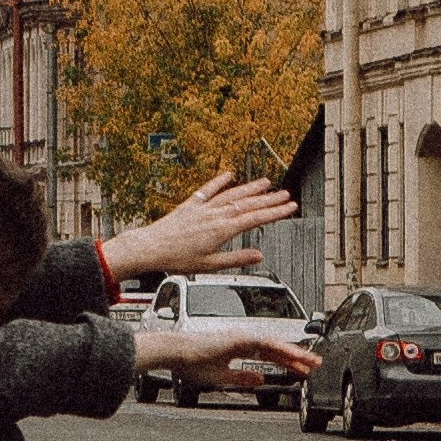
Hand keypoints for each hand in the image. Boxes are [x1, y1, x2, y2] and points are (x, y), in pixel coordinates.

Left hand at [103, 172, 299, 284]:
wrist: (151, 247)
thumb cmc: (177, 258)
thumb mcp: (210, 265)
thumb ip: (236, 258)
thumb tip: (258, 256)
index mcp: (222, 230)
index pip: (256, 218)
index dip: (275, 212)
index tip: (290, 207)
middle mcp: (215, 215)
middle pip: (248, 203)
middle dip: (269, 199)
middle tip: (286, 194)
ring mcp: (203, 208)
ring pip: (232, 194)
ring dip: (250, 188)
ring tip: (266, 182)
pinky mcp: (190, 205)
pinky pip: (207, 190)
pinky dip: (219, 181)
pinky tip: (228, 174)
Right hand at [134, 322, 317, 378]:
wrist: (174, 354)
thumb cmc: (190, 364)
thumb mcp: (221, 377)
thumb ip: (242, 377)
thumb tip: (262, 378)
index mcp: (237, 348)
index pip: (268, 355)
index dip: (285, 363)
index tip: (301, 371)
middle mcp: (242, 340)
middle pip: (276, 348)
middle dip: (297, 357)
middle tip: (316, 363)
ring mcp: (241, 337)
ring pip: (275, 345)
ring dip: (295, 353)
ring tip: (312, 361)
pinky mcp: (239, 338)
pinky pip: (266, 344)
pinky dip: (282, 350)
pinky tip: (295, 356)